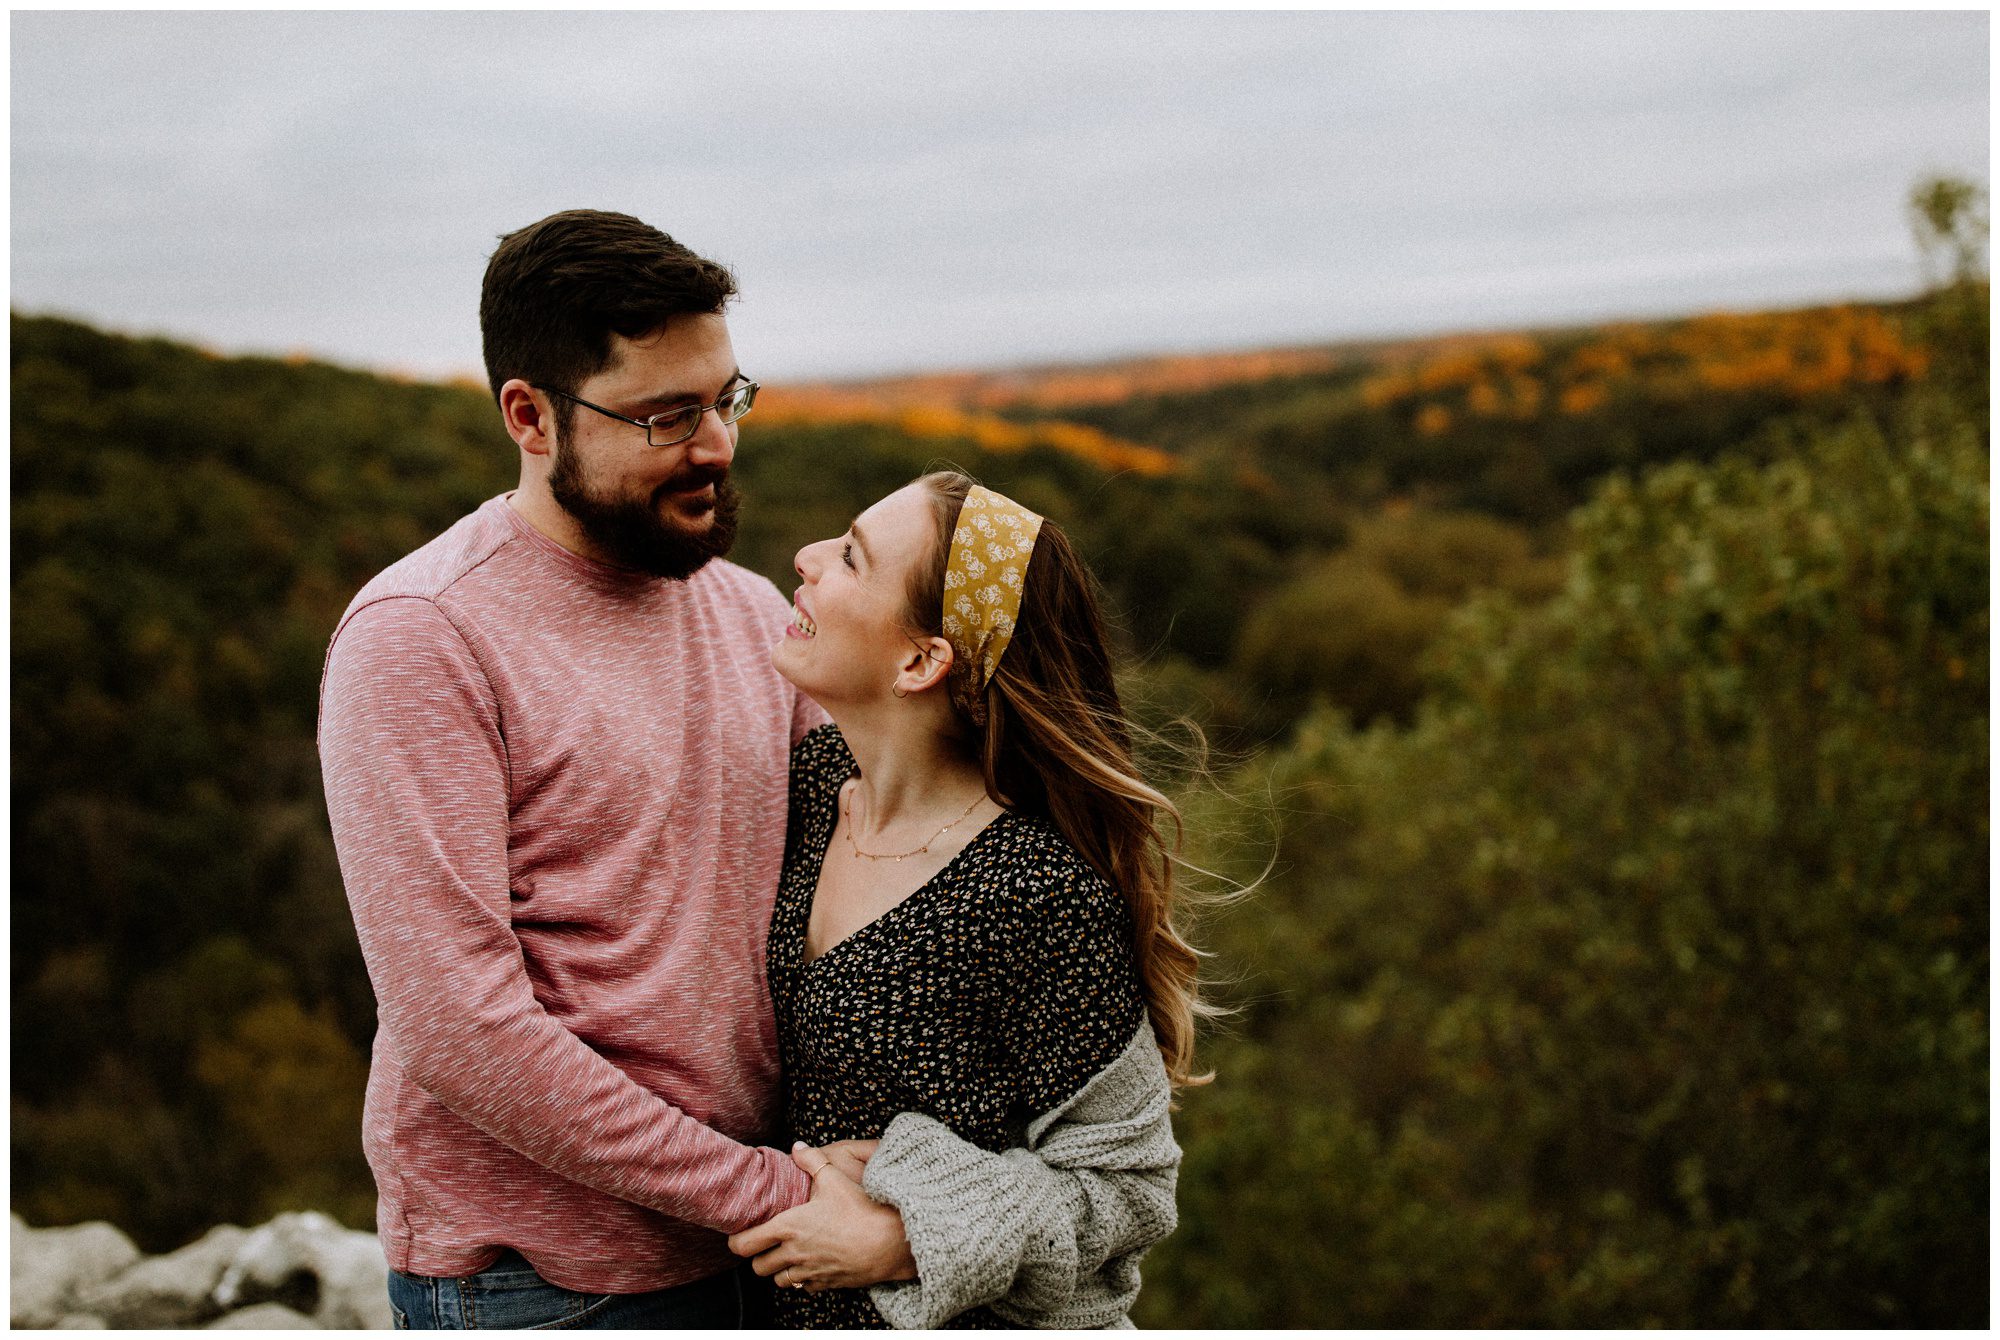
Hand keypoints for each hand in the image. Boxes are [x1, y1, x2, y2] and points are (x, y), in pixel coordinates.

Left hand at [725, 1142, 916, 1292]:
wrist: (890, 1243)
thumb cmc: (861, 1209)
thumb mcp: (834, 1178)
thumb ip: (812, 1160)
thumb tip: (797, 1147)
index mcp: (789, 1227)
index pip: (745, 1244)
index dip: (736, 1241)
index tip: (737, 1235)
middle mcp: (794, 1253)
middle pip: (758, 1266)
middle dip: (758, 1256)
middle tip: (764, 1243)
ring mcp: (810, 1271)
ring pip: (779, 1280)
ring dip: (779, 1270)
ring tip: (787, 1255)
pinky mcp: (826, 1284)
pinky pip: (803, 1287)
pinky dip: (802, 1278)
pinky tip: (811, 1264)